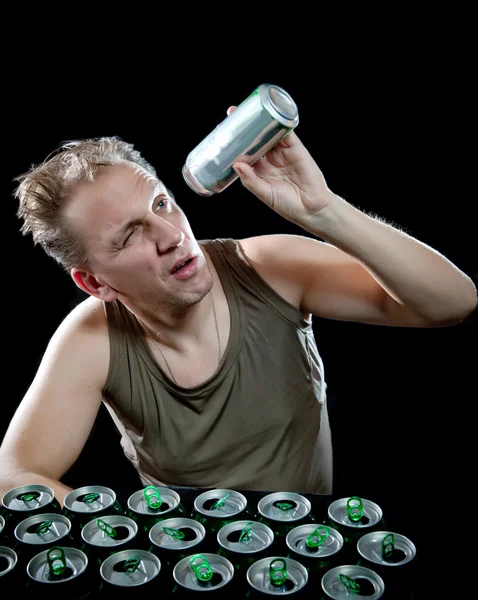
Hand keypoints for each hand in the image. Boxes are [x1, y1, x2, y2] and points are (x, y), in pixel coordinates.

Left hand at [227, 106, 335, 227]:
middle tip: (232, 115)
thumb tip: (236, 164)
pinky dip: (279, 122)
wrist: (311, 208)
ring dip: (260, 122)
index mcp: (260, 170)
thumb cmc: (287, 205)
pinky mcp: (296, 148)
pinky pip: (286, 132)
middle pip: (256, 139)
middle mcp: (270, 159)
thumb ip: (250, 180)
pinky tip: (270, 113)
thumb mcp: (264, 193)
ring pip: (269, 133)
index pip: (245, 152)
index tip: (223, 134)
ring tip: (248, 112)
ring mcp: (283, 152)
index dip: (235, 143)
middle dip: (245, 128)